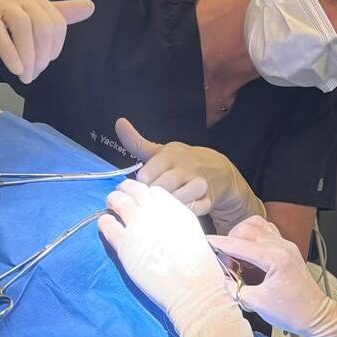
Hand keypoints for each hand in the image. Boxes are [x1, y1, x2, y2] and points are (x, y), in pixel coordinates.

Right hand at [0, 0, 92, 83]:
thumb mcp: (17, 3)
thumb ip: (52, 9)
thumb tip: (90, 8)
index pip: (56, 21)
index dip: (55, 47)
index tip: (44, 63)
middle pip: (44, 26)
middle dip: (43, 56)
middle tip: (34, 74)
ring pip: (24, 28)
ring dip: (29, 57)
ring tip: (25, 75)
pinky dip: (10, 52)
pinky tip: (14, 68)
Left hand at [98, 180, 230, 313]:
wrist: (193, 289)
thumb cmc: (199, 267)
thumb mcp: (193, 233)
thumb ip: (177, 221)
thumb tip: (162, 221)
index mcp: (175, 209)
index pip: (154, 191)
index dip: (146, 195)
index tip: (142, 200)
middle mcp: (155, 212)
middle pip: (134, 190)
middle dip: (126, 189)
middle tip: (120, 194)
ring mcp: (138, 226)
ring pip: (118, 202)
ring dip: (113, 200)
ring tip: (111, 204)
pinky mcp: (124, 244)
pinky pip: (108, 225)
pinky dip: (104, 222)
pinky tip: (105, 223)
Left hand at [116, 118, 265, 231]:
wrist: (218, 170)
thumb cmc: (182, 162)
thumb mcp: (161, 151)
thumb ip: (137, 142)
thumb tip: (119, 123)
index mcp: (171, 155)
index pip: (147, 173)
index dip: (139, 184)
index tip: (139, 187)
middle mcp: (186, 168)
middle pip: (160, 187)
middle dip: (150, 197)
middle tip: (146, 201)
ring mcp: (199, 184)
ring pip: (178, 198)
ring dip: (166, 206)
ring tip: (159, 208)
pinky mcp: (208, 200)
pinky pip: (194, 210)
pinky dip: (183, 213)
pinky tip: (175, 213)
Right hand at [211, 217, 336, 336]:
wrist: (315, 315)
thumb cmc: (289, 312)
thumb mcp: (256, 303)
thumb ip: (234, 288)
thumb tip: (218, 278)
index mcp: (275, 259)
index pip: (241, 244)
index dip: (220, 243)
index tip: (205, 241)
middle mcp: (282, 246)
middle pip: (248, 229)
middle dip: (231, 241)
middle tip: (226, 261)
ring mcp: (286, 245)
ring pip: (258, 226)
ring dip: (242, 236)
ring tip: (236, 256)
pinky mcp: (288, 248)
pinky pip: (266, 232)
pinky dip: (253, 238)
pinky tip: (248, 254)